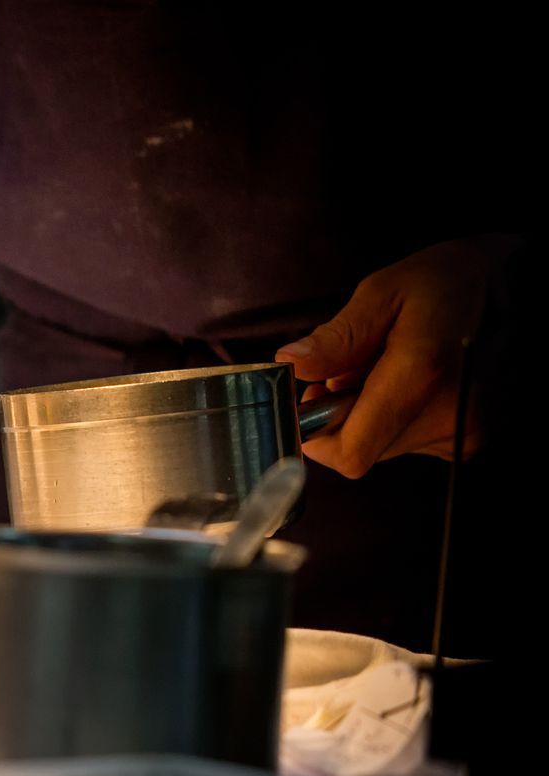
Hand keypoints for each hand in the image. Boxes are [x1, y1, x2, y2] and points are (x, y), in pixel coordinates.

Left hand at [275, 235, 520, 476]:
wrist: (530, 286)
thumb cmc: (457, 279)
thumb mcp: (386, 290)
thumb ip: (338, 336)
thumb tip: (293, 366)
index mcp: (422, 377)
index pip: (350, 453)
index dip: (317, 439)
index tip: (311, 403)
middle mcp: (450, 415)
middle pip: (363, 447)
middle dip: (344, 414)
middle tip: (353, 367)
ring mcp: (468, 430)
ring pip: (386, 444)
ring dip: (373, 412)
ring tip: (394, 364)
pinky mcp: (476, 436)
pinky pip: (414, 439)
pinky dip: (402, 414)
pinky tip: (420, 378)